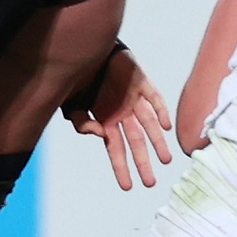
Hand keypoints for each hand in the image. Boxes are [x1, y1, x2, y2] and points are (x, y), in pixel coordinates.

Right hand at [65, 48, 173, 189]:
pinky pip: (155, 99)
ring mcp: (134, 100)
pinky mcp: (142, 82)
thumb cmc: (78, 78)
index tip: (127, 187)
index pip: (117, 151)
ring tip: (166, 160)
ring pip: (150, 125)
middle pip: (136, 143)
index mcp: (108, 122)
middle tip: (150, 182)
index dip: (121, 168)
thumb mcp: (70, 105)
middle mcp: (123, 114)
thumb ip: (82, 123)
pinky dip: (161, 112)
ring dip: (158, 143)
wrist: (87, 48)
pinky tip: (165, 127)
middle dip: (143, 163)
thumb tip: (101, 135)